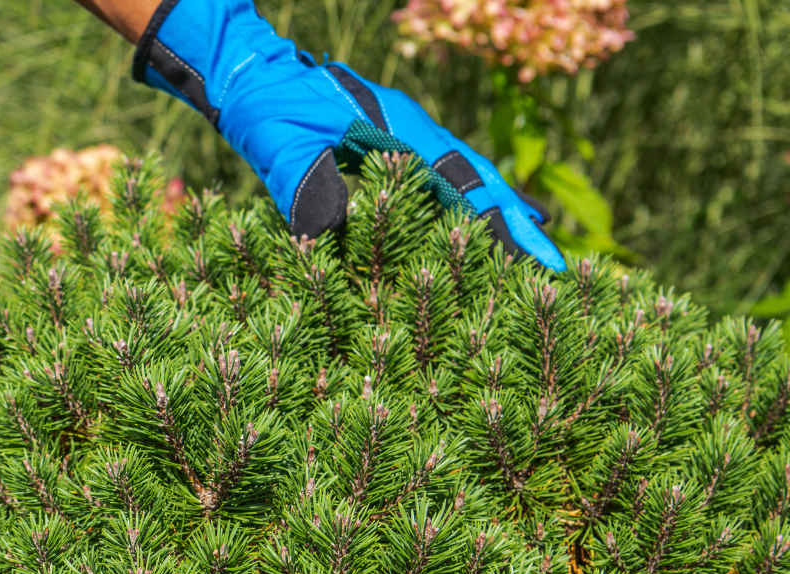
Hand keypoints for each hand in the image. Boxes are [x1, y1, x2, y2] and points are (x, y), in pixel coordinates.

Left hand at [125, 0, 564, 270]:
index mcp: (400, 131)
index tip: (541, 255)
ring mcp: (403, 136)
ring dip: (498, 213)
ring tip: (533, 251)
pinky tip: (474, 226)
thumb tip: (328, 234)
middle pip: (480, 180)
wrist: (250, 73)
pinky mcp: (387, 143)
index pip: (465, 184)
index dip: (502, 224)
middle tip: (558, 268)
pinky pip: (439, 176)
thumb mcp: (280, 145)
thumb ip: (305, 183)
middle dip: (518, 224)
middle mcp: (413, 132)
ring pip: (465, 176)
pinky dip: (465, 202)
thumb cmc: (265, 107)